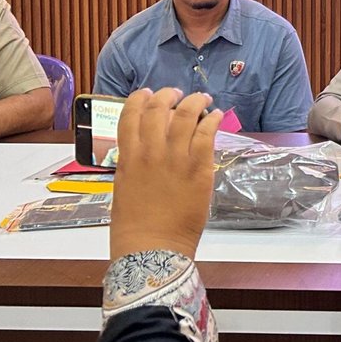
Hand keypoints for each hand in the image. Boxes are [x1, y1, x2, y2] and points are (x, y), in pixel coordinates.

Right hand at [110, 88, 220, 260]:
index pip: (129, 115)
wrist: (151, 248)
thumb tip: (146, 150)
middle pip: (157, 108)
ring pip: (185, 115)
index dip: (138, 99)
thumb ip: (134, 165)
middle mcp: (150, 152)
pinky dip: (212, 119)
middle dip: (168, 94)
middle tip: (177, 93)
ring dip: (195, 101)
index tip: (146, 93)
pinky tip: (216, 116)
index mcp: (127, 158)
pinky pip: (207, 134)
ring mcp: (175, 159)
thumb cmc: (133, 226)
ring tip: (202, 98)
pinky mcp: (198, 168)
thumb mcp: (124, 187)